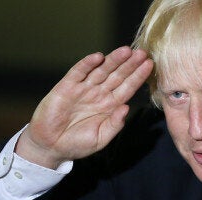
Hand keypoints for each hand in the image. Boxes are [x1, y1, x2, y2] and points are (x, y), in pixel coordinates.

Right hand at [16, 46, 153, 168]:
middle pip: (117, 75)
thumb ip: (114, 124)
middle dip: (130, 64)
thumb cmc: (77, 144)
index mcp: (109, 105)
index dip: (138, 77)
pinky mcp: (66, 87)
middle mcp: (98, 94)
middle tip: (143, 53)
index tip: (150, 66)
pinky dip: (87, 64)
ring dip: (113, 60)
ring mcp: (83, 89)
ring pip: (101, 70)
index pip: (127, 88)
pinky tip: (98, 57)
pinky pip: (78, 72)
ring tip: (126, 51)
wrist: (51, 147)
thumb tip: (126, 107)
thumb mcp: (101, 138)